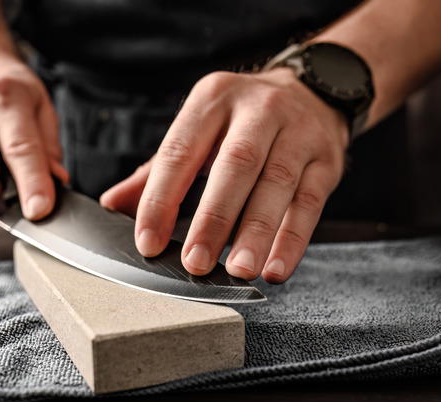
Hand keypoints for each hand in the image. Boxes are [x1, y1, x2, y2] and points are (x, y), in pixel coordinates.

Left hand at [101, 68, 347, 282]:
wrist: (313, 91)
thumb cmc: (242, 121)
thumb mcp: (198, 130)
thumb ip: (157, 170)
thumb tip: (112, 205)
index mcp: (213, 99)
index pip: (180, 151)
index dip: (161, 199)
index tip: (148, 242)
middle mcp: (258, 110)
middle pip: (236, 164)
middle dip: (214, 218)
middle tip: (196, 263)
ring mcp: (298, 133)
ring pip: (277, 184)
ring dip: (257, 233)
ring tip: (239, 270)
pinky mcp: (327, 160)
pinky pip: (310, 204)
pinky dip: (292, 240)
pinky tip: (275, 268)